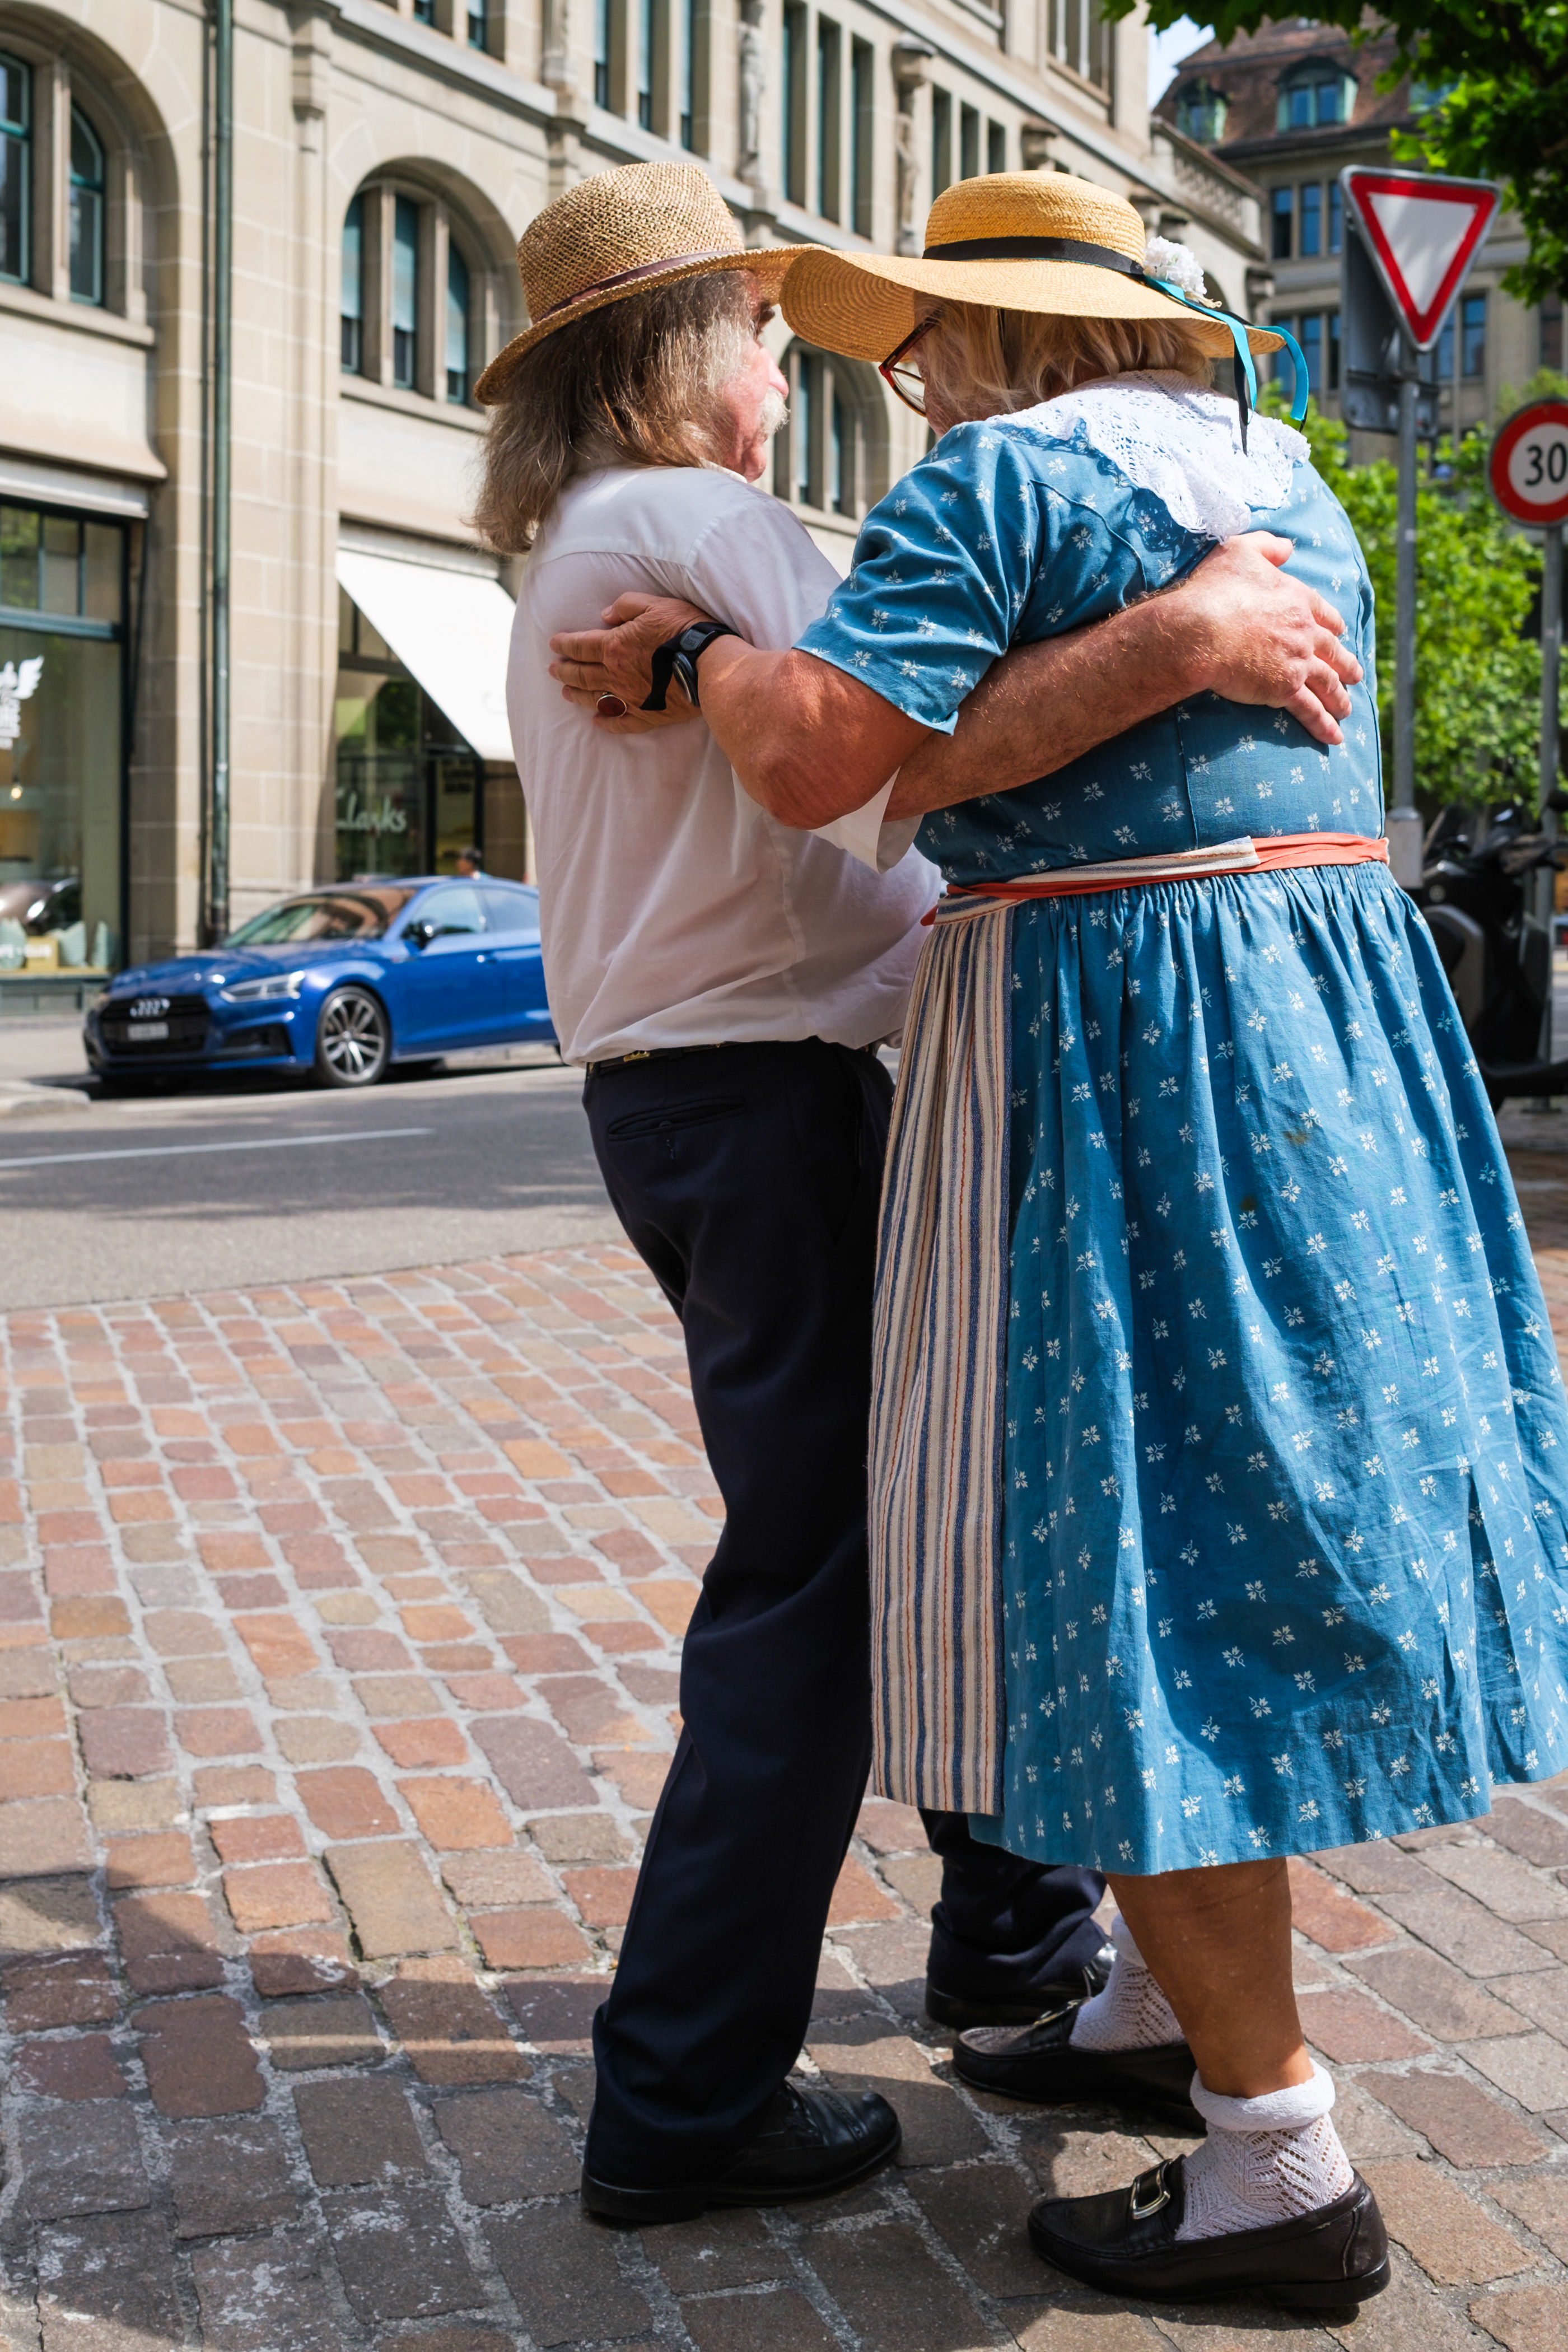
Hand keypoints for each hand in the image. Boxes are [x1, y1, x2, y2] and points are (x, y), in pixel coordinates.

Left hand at [548, 593, 715, 729]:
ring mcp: (630, 698)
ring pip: (595, 698)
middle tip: (552, 670)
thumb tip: (606, 615)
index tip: (553, 644)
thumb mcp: (654, 605)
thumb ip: (626, 606)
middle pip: (582, 674)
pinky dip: (606, 723)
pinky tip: (597, 722)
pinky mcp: (647, 715)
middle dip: (564, 670)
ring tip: (566, 692)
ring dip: (577, 695)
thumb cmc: (684, 631)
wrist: (710, 666)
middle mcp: (616, 674)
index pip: (580, 645)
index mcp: (615, 646)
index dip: (564, 644)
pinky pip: (621, 722)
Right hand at [1174, 533, 1362, 745]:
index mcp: (1297, 598)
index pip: (1324, 613)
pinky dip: (1324, 724)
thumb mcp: (1240, 550)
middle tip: (1356, 676)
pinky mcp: (1285, 689)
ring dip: (1339, 698)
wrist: (1200, 631)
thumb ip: (1268, 545)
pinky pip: (1311, 710)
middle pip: (1332, 651)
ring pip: (1328, 682)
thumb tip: (1289, 547)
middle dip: (1345, 665)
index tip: (1340, 633)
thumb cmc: (1213, 590)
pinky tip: (1334, 738)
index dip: (1332, 625)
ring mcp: (1298, 661)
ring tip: (1347, 710)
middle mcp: (1304, 630)